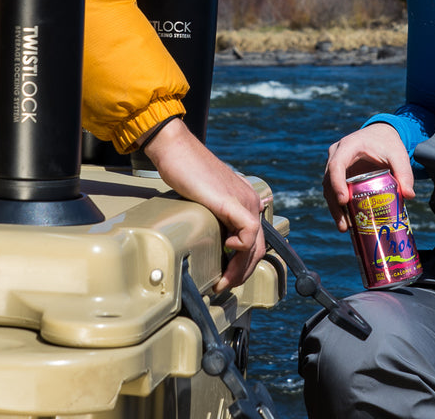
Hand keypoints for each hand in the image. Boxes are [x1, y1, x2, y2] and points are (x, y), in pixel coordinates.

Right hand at [141, 118, 265, 293]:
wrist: (175, 149)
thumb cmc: (183, 172)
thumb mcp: (204, 200)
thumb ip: (213, 216)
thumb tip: (210, 241)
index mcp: (246, 201)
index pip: (255, 241)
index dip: (243, 265)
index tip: (224, 277)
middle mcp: (250, 201)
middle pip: (258, 247)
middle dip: (242, 273)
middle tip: (223, 285)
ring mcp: (244, 200)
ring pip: (255, 244)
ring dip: (240, 268)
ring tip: (222, 280)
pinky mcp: (231, 201)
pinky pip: (248, 231)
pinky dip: (241, 247)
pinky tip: (226, 249)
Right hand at [323, 122, 413, 230]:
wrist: (380, 135)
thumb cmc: (388, 143)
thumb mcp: (398, 154)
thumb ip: (405, 172)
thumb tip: (409, 195)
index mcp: (348, 146)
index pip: (336, 165)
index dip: (337, 184)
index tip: (344, 201)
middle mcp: (336, 154)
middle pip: (328, 181)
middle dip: (335, 204)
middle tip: (344, 225)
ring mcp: (334, 164)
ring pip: (328, 188)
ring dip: (335, 209)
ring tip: (345, 228)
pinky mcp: (338, 174)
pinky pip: (333, 190)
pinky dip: (338, 206)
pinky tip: (347, 221)